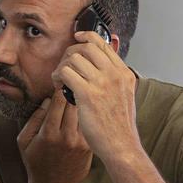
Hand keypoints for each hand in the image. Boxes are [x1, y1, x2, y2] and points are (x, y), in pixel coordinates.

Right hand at [17, 91, 91, 182]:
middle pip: (74, 104)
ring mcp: (80, 143)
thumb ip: (33, 119)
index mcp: (48, 133)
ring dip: (82, 103)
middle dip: (73, 92)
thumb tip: (47, 101)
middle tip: (72, 84)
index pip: (58, 101)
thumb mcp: (24, 141)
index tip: (60, 82)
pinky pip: (89, 125)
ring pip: (84, 113)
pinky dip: (87, 117)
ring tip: (80, 95)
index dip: (60, 88)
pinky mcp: (89, 148)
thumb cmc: (35, 163)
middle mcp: (66, 137)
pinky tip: (85, 112)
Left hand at [52, 31, 139, 162]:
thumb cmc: (119, 124)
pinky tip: (58, 85)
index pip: (102, 43)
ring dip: (62, 66)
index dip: (86, 37)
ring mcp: (102, 83)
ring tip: (60, 79)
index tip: (76, 38)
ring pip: (73, 58)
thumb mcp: (124, 95)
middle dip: (70, 53)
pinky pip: (66, 73)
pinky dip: (58, 76)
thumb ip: (114, 76)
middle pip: (86, 47)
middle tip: (64, 66)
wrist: (121, 146)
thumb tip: (107, 55)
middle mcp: (115, 74)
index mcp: (124, 73)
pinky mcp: (88, 94)